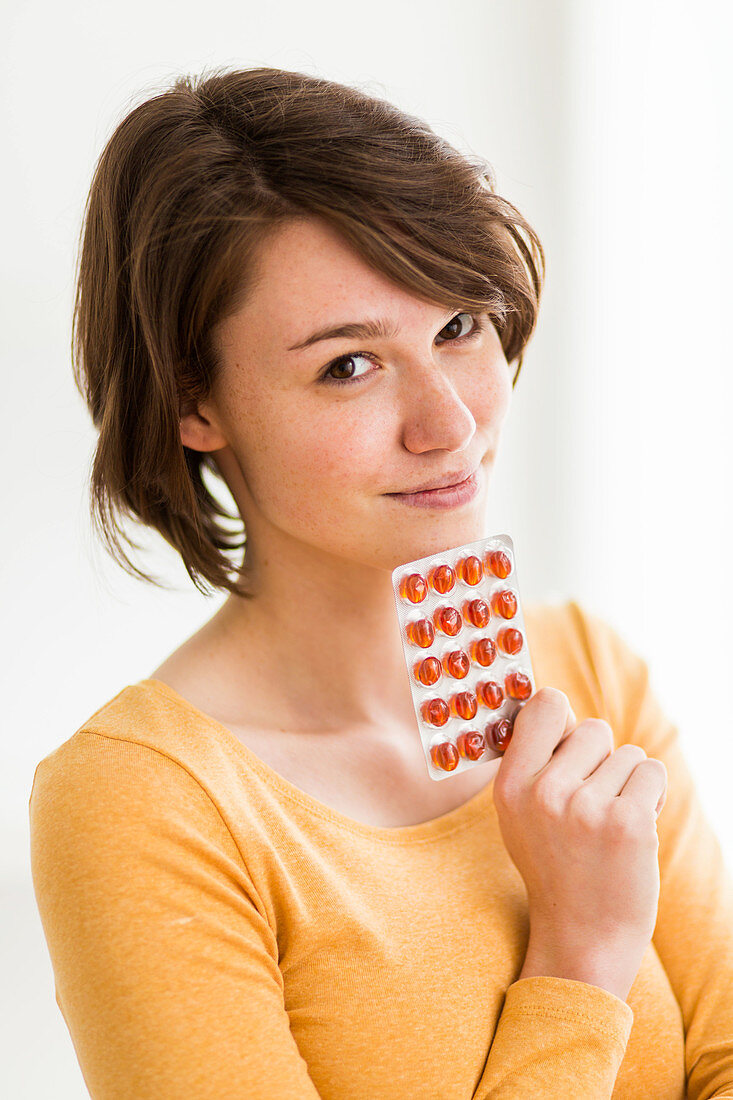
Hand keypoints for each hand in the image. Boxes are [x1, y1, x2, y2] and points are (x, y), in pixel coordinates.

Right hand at [493, 688, 667, 997]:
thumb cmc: (555, 867)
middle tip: (592, 804)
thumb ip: (531, 762)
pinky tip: (634, 830)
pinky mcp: (627, 822)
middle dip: (602, 760)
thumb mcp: (519, 815)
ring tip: (610, 825)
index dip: (564, 719)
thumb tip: (552, 703)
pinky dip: (652, 797)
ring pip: (628, 754)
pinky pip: (651, 772)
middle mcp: (543, 791)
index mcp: (510, 784)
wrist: (582, 937)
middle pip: (594, 728)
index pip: (546, 704)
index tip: (568, 742)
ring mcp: (585, 807)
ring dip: (628, 784)